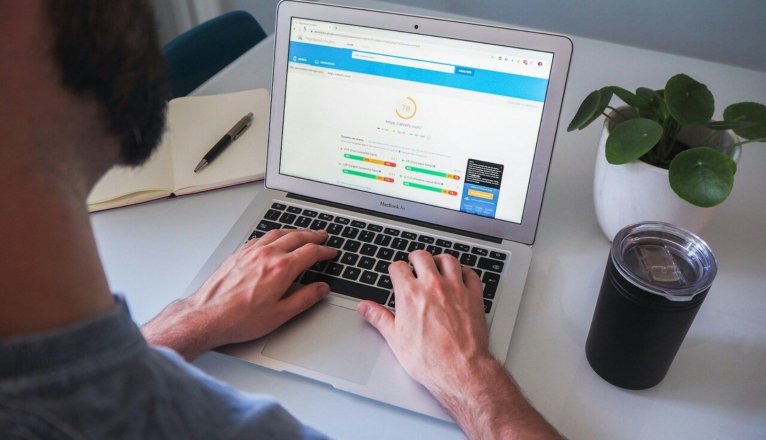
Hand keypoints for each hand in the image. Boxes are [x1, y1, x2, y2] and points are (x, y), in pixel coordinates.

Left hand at [142, 228, 335, 359]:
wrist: (207, 316)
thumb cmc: (240, 319)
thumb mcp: (280, 314)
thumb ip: (305, 299)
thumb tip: (321, 289)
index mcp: (281, 269)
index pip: (310, 252)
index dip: (325, 251)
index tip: (331, 252)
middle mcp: (267, 255)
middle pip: (296, 237)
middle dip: (313, 235)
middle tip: (323, 235)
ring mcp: (251, 252)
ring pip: (278, 233)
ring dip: (294, 231)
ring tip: (303, 232)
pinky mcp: (238, 254)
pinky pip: (261, 237)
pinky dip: (274, 235)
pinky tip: (274, 238)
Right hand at [356, 250, 490, 392]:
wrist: (460, 370)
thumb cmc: (429, 359)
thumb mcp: (395, 339)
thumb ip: (379, 318)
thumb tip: (365, 308)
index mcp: (410, 294)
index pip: (398, 267)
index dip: (395, 269)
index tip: (396, 273)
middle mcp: (432, 286)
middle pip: (422, 257)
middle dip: (415, 258)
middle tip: (414, 263)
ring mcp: (455, 289)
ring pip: (448, 260)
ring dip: (440, 260)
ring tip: (437, 264)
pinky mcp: (474, 297)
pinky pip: (471, 274)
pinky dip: (465, 272)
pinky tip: (461, 277)